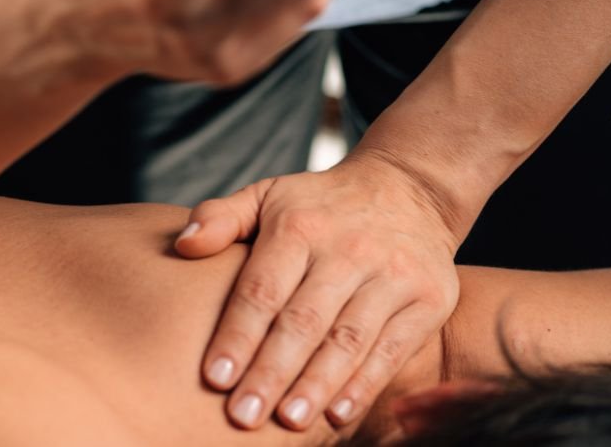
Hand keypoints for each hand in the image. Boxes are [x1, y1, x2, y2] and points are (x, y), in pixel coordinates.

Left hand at [174, 151, 462, 430]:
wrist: (410, 188)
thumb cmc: (320, 204)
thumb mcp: (267, 195)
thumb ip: (221, 218)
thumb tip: (183, 246)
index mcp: (300, 227)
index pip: (263, 289)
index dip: (238, 335)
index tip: (214, 377)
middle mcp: (347, 249)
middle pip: (303, 321)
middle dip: (271, 372)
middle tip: (243, 415)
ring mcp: (392, 275)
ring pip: (348, 339)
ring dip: (316, 384)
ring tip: (289, 422)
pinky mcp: (427, 298)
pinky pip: (393, 348)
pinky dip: (365, 384)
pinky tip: (337, 414)